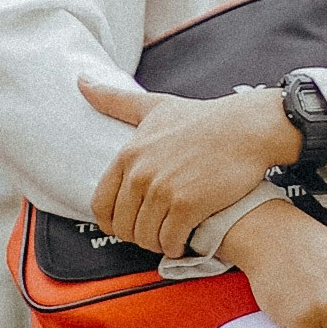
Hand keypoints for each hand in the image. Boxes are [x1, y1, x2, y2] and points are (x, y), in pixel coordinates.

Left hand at [81, 74, 294, 256]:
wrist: (246, 129)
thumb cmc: (202, 119)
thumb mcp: (154, 106)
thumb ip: (115, 100)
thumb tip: (80, 80)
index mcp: (128, 155)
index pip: (100, 203)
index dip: (111, 220)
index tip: (128, 223)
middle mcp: (141, 174)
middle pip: (122, 225)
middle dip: (136, 234)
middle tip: (155, 230)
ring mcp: (164, 190)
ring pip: (145, 237)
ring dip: (156, 243)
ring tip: (169, 236)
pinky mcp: (188, 205)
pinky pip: (169, 241)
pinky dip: (175, 247)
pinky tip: (185, 240)